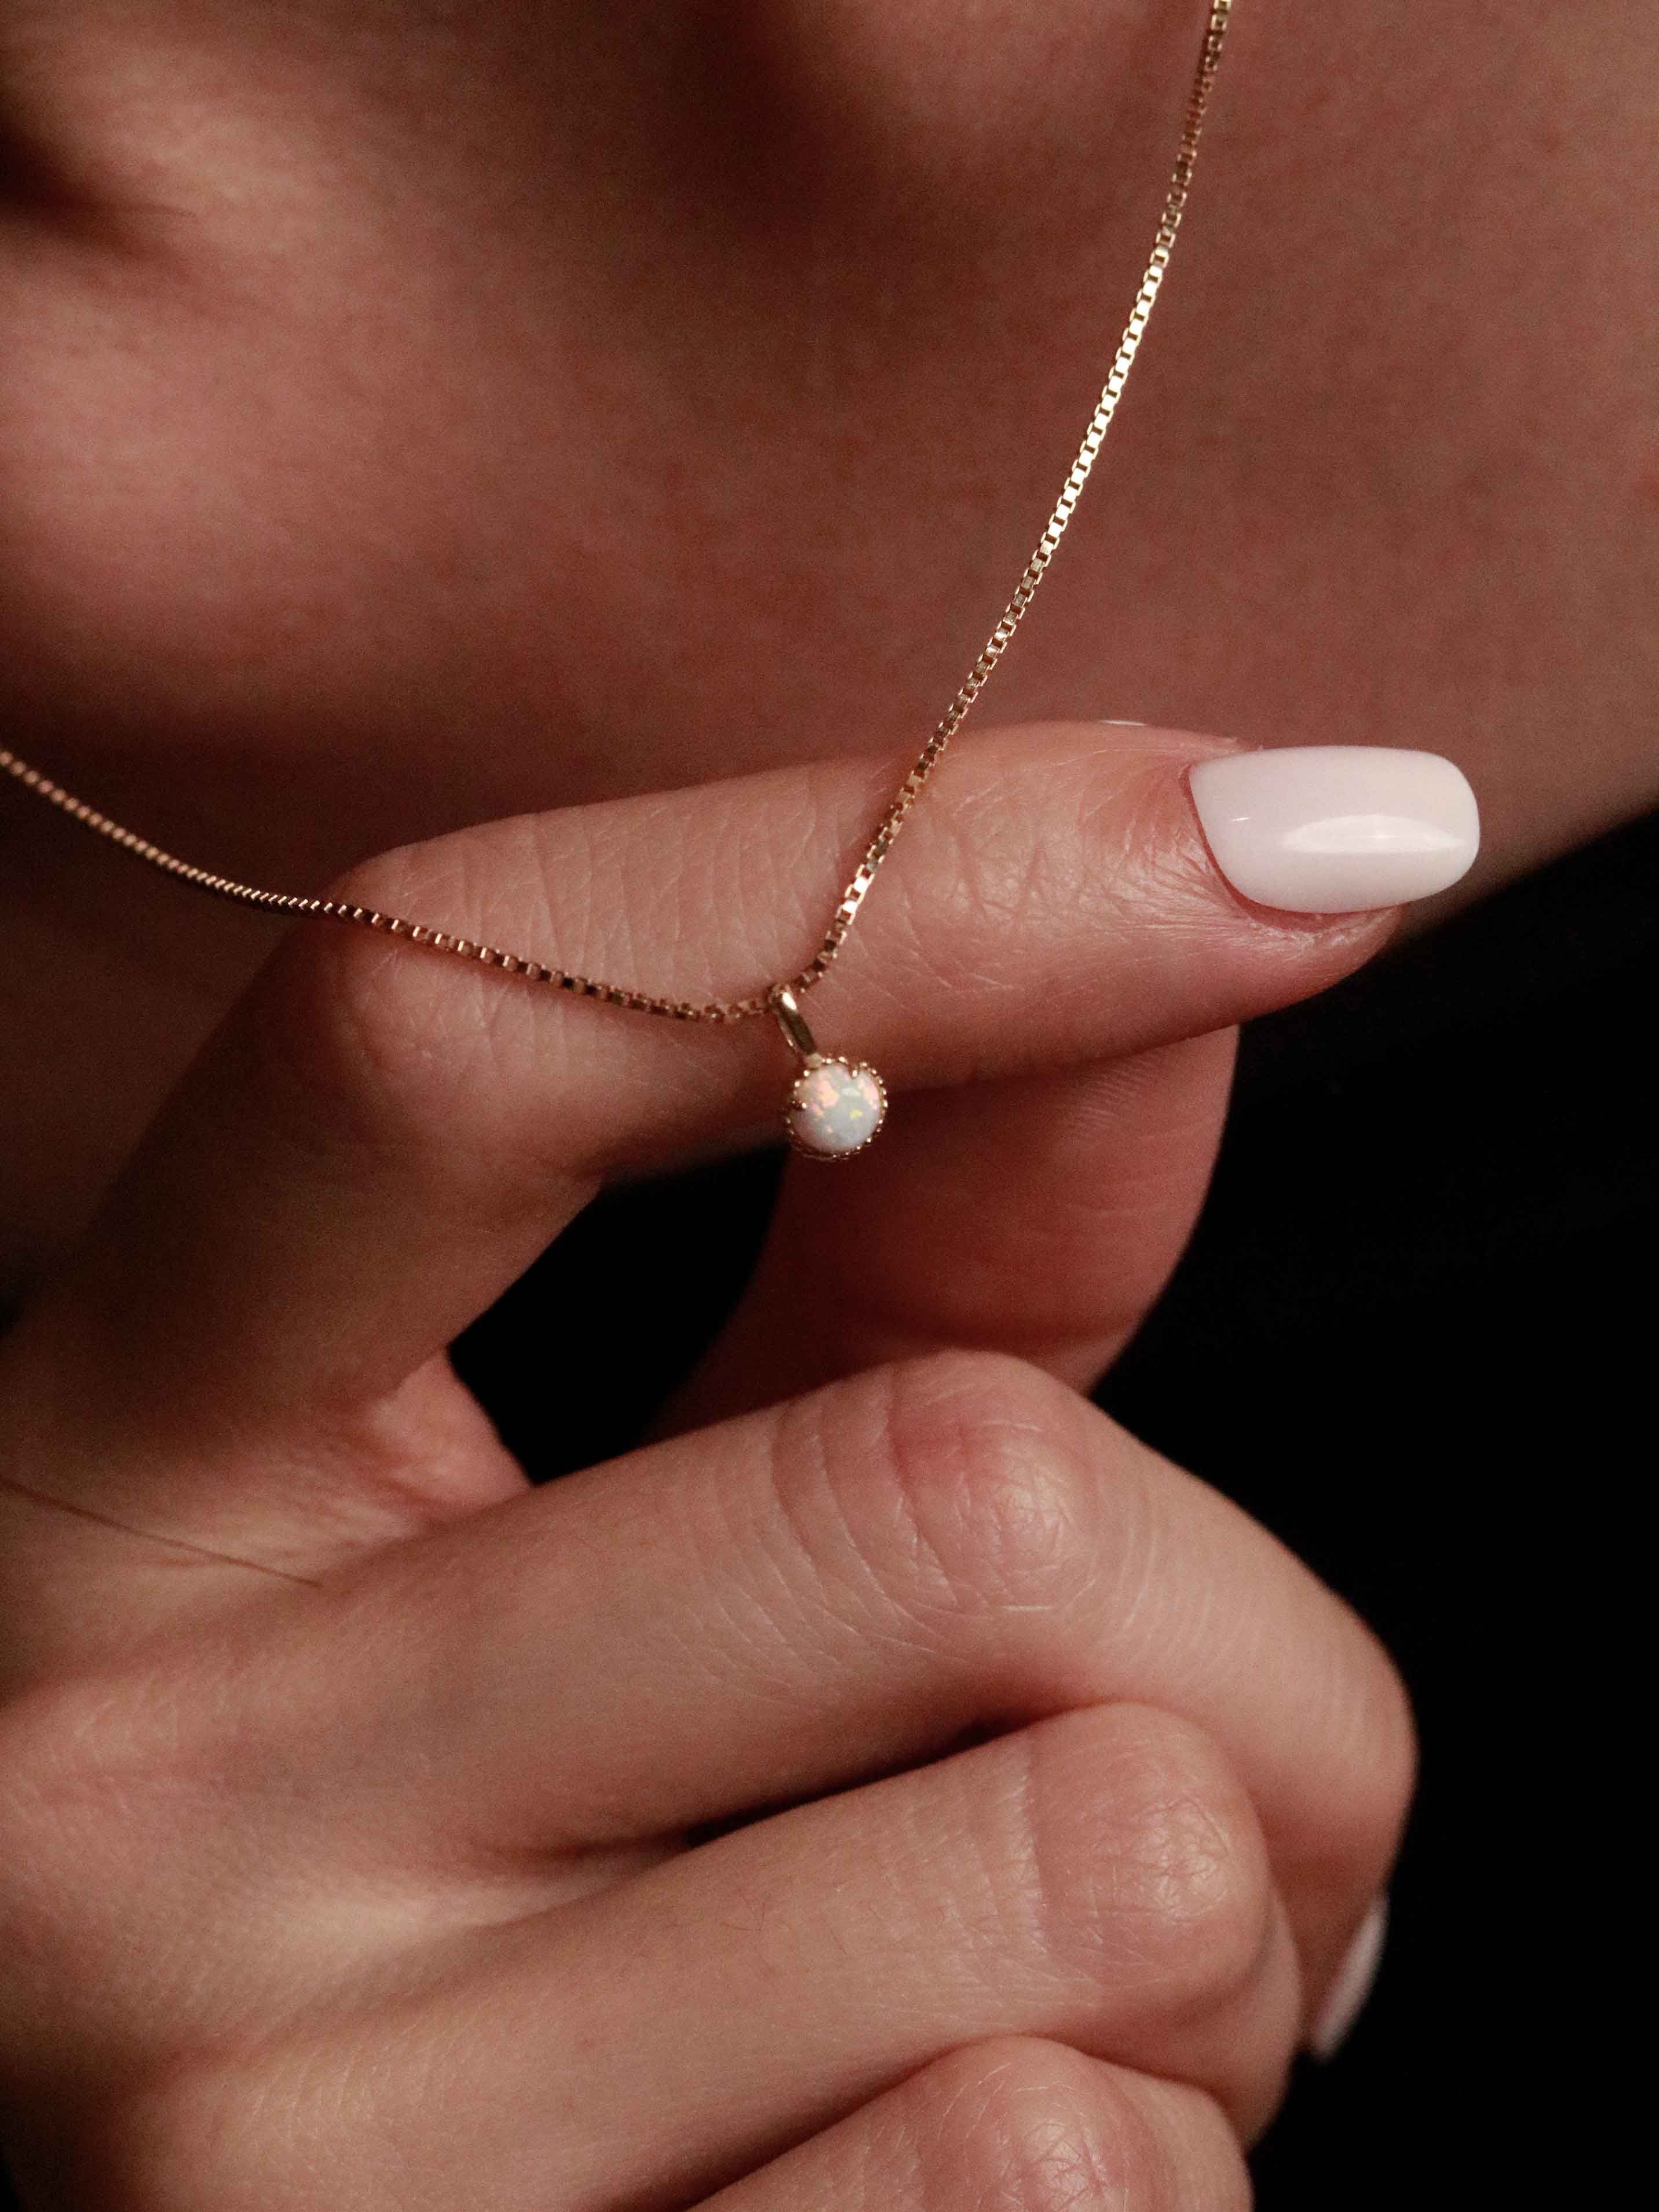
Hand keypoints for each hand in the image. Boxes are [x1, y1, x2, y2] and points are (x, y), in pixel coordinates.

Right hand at [0, 721, 1411, 2206]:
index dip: (918, 875)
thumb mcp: (623, 1530)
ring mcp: (284, 2145)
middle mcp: (118, 1788)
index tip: (1288, 828)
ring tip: (1028, 1978)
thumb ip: (897, 1249)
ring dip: (1219, 1919)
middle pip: (964, 1490)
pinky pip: (1078, 2172)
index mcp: (129, 1459)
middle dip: (1224, 1622)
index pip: (455, 1017)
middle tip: (1153, 1735)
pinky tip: (952, 2171)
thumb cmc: (510, 1880)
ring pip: (1110, 1854)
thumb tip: (1200, 937)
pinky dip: (1152, 2161)